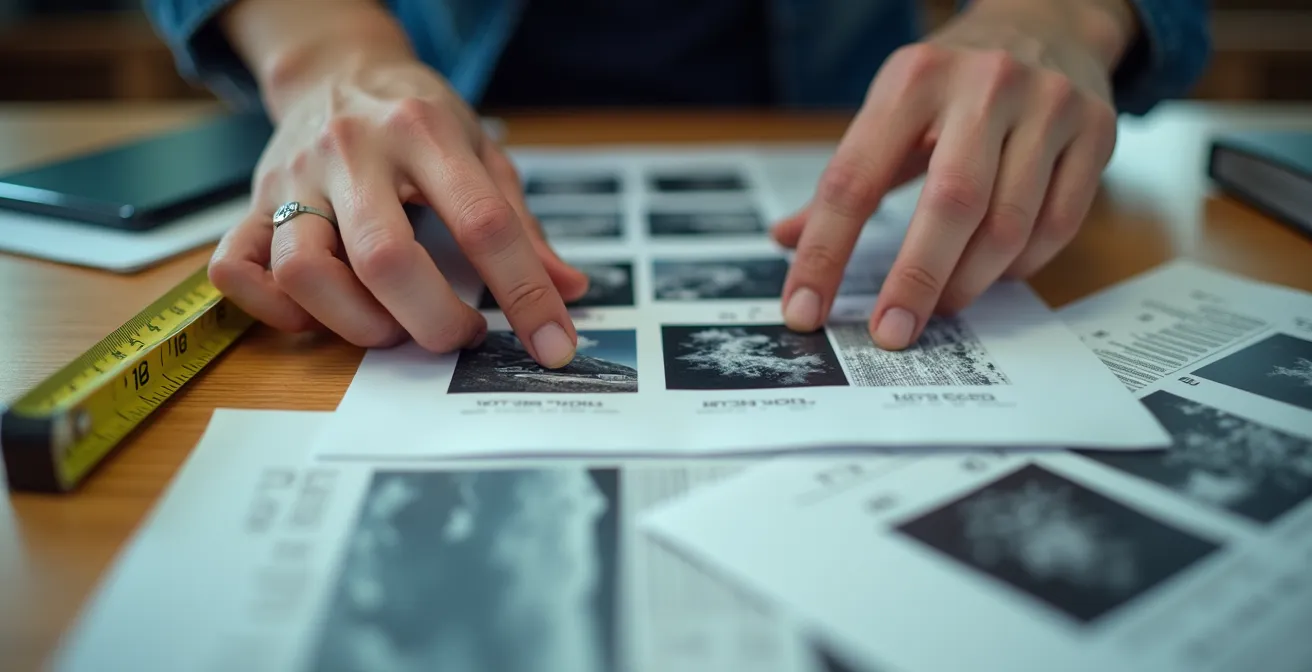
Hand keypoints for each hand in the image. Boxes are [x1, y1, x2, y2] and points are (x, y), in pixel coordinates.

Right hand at [209, 57, 589, 366]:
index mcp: (426, 131)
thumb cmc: (418, 118)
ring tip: (391, 327)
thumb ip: (524, 225)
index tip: (553, 346)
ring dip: (355, 323)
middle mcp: (354, 150)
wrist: (335, 68)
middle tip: (457, 334)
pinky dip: (272, 310)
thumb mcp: (483, 151)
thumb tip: (570, 291)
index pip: (484, 223)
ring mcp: (295, 177)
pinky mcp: (252, 202)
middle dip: (432, 321)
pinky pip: (235, 269)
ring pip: (303, 270)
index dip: (525, 295)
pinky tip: (318, 314)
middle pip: (384, 258)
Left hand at [773, 0, 1136, 348]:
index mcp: (913, 79)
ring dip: (968, 281)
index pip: (855, 178)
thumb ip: (846, 177)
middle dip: (914, 281)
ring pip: (1008, 223)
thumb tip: (785, 239)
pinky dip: (1019, 265)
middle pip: (949, 204)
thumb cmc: (953, 81)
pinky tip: (993, 273)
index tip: (806, 309)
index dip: (825, 251)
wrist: (1049, 20)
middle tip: (890, 333)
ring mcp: (1049, 106)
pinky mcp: (1097, 130)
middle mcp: (985, 85)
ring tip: (939, 304)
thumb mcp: (891, 107)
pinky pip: (1058, 224)